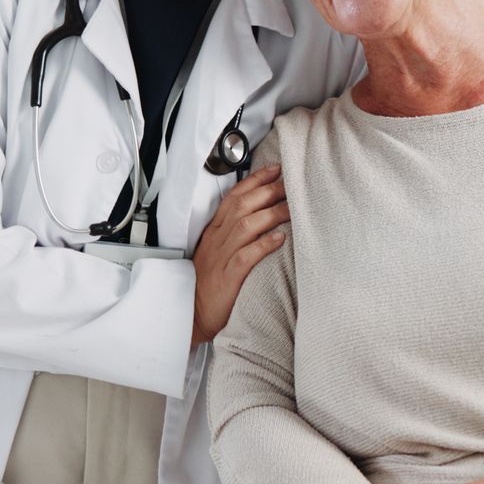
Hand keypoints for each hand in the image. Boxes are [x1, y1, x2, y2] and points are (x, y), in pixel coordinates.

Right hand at [190, 165, 287, 344]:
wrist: (191, 314)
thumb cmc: (209, 285)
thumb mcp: (218, 253)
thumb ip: (235, 234)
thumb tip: (263, 216)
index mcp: (214, 232)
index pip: (233, 197)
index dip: (254, 180)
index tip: (275, 169)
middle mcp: (216, 240)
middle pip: (241, 206)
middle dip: (266, 191)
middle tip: (290, 183)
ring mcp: (220, 258)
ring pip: (245, 227)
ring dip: (270, 214)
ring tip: (292, 208)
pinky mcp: (226, 277)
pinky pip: (245, 256)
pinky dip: (263, 245)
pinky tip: (279, 238)